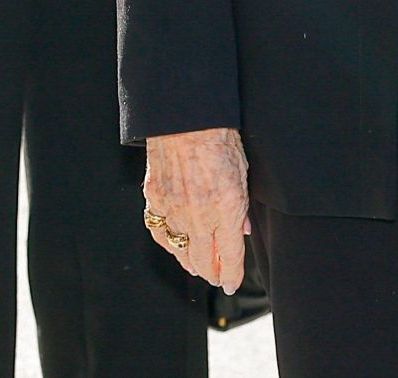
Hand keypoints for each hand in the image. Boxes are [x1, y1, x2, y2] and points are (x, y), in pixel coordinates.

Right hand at [143, 127, 248, 290]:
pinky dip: (168, 242)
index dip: (232, 274)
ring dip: (189, 262)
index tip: (231, 283)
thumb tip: (242, 229)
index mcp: (225, 207)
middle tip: (218, 277)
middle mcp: (198, 214)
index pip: (230, 255)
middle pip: (203, 261)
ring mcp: (173, 208)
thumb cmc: (219, 134)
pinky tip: (175, 245)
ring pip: (179, 250)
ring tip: (197, 267)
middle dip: (213, 273)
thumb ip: (241, 205)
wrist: (185, 114)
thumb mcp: (243, 170)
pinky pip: (159, 231)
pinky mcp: (154, 198)